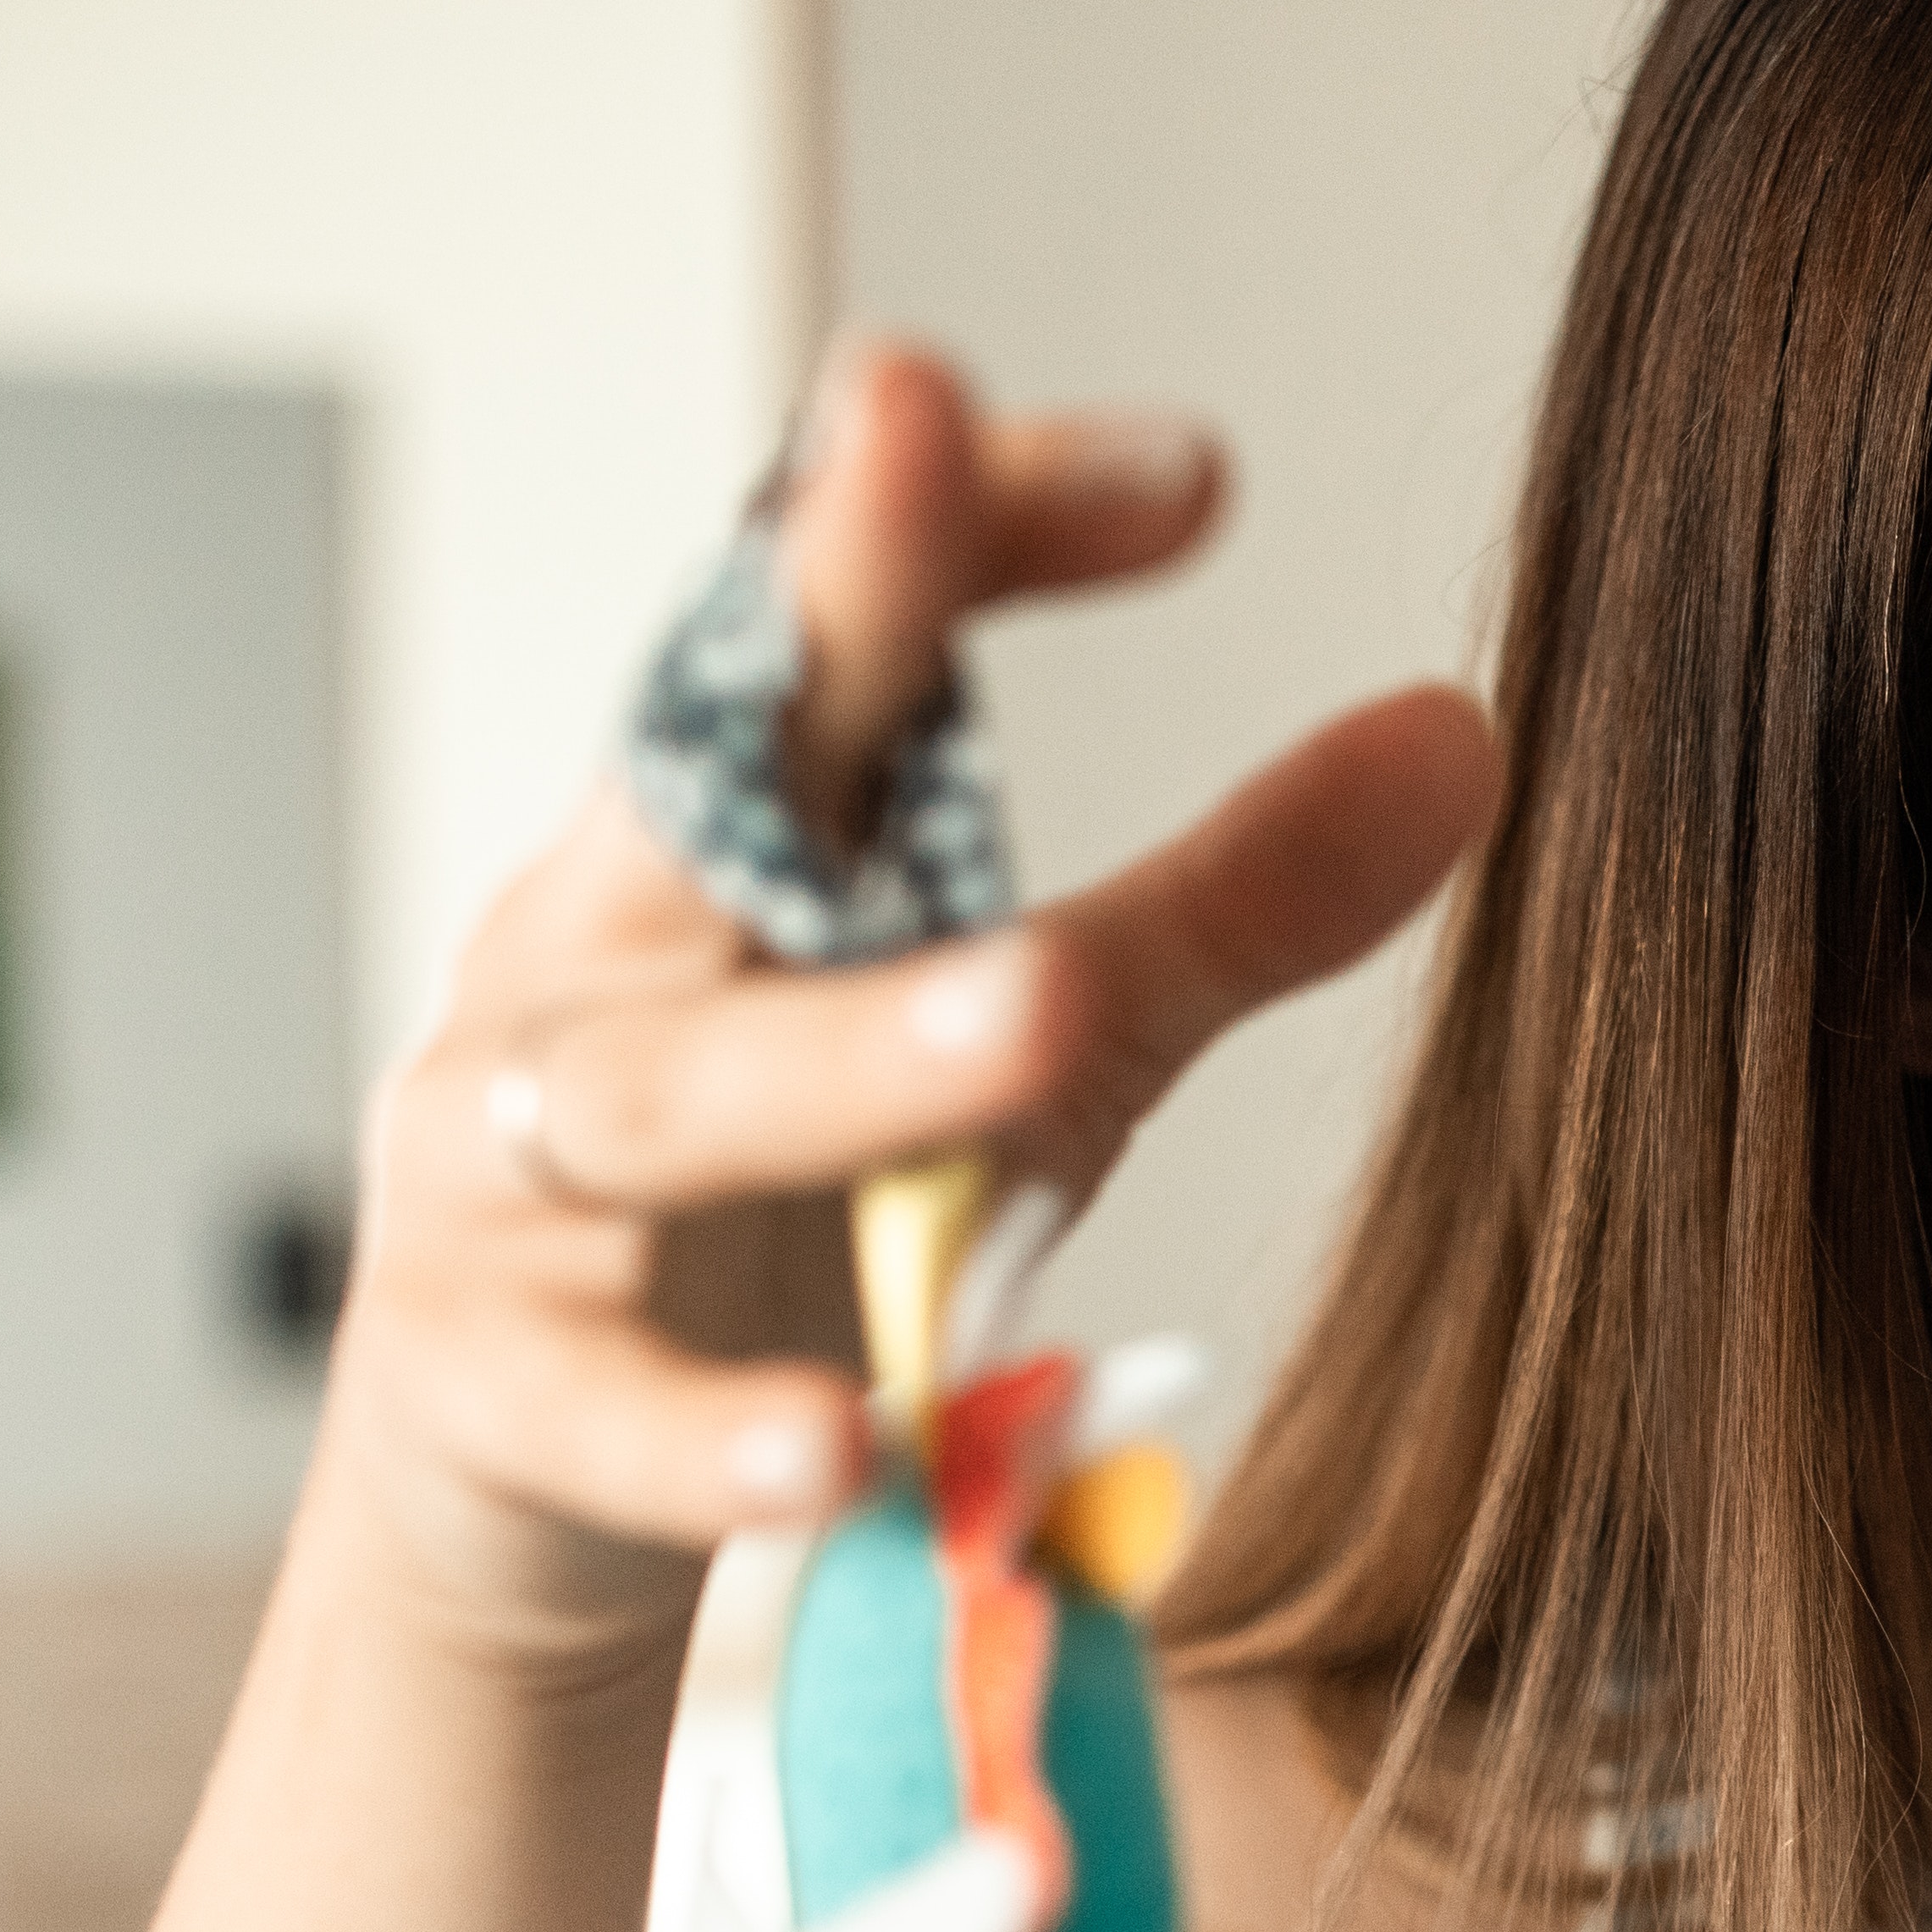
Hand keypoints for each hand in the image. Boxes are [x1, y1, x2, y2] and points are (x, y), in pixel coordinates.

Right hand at [328, 340, 1499, 1672]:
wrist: (524, 1500)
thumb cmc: (790, 1219)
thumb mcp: (1031, 1054)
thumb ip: (1223, 906)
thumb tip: (1459, 737)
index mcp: (722, 835)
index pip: (830, 614)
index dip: (967, 510)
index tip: (1189, 469)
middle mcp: (595, 949)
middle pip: (717, 756)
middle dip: (829, 599)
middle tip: (920, 431)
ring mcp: (502, 1159)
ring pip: (672, 1088)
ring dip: (857, 1055)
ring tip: (1039, 1023)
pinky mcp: (472, 1386)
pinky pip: (594, 1405)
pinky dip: (711, 1426)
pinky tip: (840, 1444)